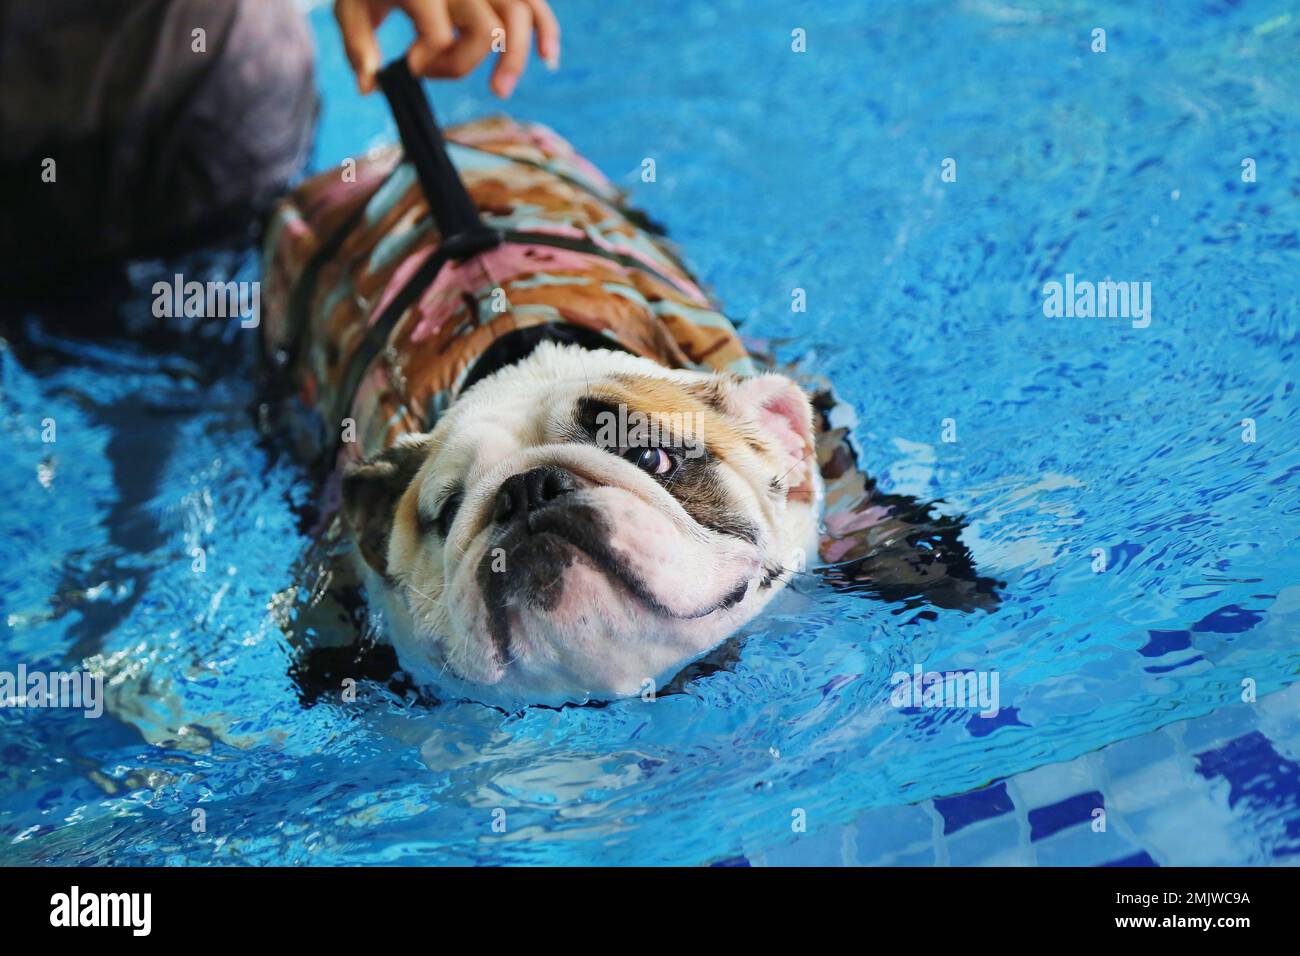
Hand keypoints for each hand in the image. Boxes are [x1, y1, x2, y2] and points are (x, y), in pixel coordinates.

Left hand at [334, 0, 559, 97]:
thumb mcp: (350, 5)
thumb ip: (357, 42)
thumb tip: (370, 85)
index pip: (439, 36)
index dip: (425, 62)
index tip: (406, 65)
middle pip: (485, 31)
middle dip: (462, 63)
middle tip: (435, 73)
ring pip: (520, 16)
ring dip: (514, 59)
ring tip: (499, 91)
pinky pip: (536, 5)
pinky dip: (547, 32)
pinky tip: (548, 60)